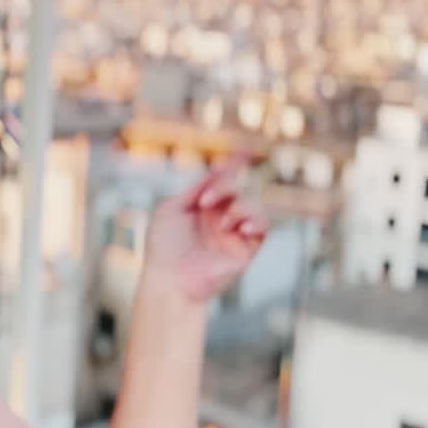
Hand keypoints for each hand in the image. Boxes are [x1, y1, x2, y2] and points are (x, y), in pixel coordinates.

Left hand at [142, 159, 267, 305]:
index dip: (234, 164)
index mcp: (201, 208)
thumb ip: (196, 189)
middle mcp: (219, 218)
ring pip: (252, 206)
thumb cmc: (163, 247)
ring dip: (238, 209)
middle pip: (235, 189)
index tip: (246, 148)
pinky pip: (263, 227)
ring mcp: (234, 233)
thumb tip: (218, 169)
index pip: (221, 181)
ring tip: (222, 225)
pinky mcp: (246, 249)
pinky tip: (241, 227)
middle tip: (204, 202)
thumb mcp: (172, 209)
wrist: (170, 279)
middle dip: (223, 188)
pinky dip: (256, 221)